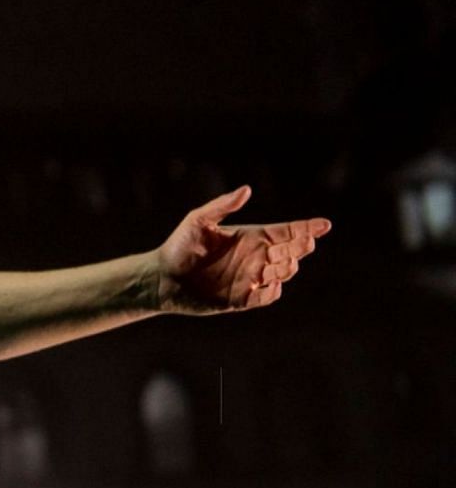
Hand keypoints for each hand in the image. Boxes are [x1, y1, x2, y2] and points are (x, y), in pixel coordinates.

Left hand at [155, 185, 330, 313]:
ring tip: (277, 261)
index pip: (286, 231)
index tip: (325, 224)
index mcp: (249, 236)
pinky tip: (267, 284)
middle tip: (299, 244)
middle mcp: (255, 256)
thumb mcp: (197, 221)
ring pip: (284, 272)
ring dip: (286, 267)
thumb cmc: (178, 246)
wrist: (162, 278)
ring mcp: (251, 277)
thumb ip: (222, 206)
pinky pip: (267, 296)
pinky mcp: (243, 298)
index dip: (307, 228)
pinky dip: (271, 290)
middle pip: (291, 251)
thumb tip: (247, 190)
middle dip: (299, 247)